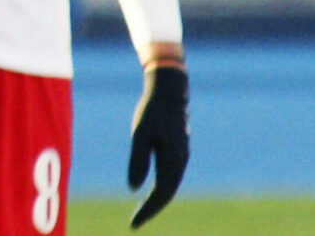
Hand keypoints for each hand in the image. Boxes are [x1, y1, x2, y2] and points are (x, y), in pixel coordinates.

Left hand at [127, 64, 188, 227]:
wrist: (169, 92)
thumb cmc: (151, 111)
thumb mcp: (139, 134)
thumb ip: (138, 160)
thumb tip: (133, 188)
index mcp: (174, 160)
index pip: (161, 193)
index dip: (148, 210)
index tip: (134, 223)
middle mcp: (181, 162)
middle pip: (168, 193)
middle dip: (152, 209)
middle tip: (135, 223)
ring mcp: (181, 157)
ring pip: (170, 186)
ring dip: (157, 200)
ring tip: (142, 213)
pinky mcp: (178, 152)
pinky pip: (170, 177)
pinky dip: (160, 188)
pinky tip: (150, 193)